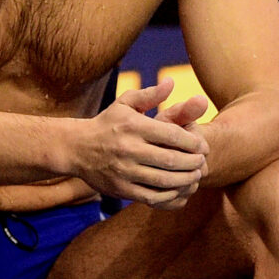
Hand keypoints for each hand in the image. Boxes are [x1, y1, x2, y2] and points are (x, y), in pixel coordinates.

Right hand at [71, 77, 208, 208]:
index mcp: (132, 125)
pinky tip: (179, 190)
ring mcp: (124, 171)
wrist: (76, 148)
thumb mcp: (124, 104)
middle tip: (202, 162)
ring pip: (164, 180)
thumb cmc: (107, 124)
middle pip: (170, 159)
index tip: (203, 146)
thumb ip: (150, 94)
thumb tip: (171, 81)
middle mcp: (128, 148)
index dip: (192, 142)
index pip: (171, 134)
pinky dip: (170, 196)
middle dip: (193, 162)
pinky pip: (152, 197)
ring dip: (185, 180)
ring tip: (195, 176)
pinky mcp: (121, 189)